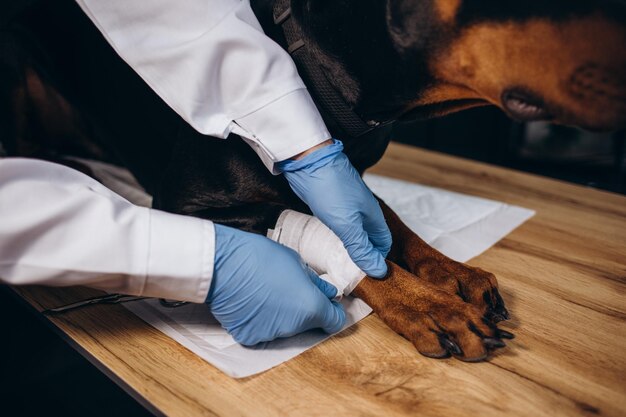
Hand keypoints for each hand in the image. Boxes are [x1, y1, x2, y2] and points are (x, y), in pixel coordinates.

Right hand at [207, 224, 345, 345]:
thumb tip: (329, 293)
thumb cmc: (260, 257)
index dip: (334, 312)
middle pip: (308, 323)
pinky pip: (262, 330)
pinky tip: (252, 302)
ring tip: (266, 292)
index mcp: (310, 307)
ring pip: (284, 327)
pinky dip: (260, 320)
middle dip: (304, 309)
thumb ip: (316, 283)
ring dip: (281, 314)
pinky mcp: (249, 337)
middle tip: (289, 288)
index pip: (334, 322)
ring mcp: (270, 334)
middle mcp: (293, 327)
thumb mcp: (296, 262)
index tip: (328, 304)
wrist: (222, 264)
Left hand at [277, 139, 391, 277]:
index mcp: (373, 216)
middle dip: (364, 256)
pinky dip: (338, 237)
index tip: (367, 276)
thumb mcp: (347, 224)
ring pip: (355, 232)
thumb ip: (361, 248)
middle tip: (351, 274)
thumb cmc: (330, 189)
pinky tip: (330, 244)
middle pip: (370, 239)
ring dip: (351, 247)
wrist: (308, 161)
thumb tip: (379, 271)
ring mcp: (348, 207)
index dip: (378, 259)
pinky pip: (341, 225)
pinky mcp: (333, 204)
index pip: (383, 243)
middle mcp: (363, 212)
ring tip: (341, 264)